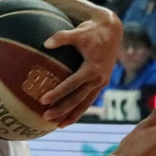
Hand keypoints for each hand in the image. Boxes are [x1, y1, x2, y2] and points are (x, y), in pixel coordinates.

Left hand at [41, 11, 120, 126]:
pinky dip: (80, 109)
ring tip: (58, 125)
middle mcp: (99, 78)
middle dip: (62, 110)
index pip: (72, 84)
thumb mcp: (78, 32)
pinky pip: (89, 99)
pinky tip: (69, 117)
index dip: (58, 93)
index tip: (42, 100)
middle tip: (45, 117)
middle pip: (78, 99)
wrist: (113, 30)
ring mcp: (101, 82)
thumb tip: (46, 43)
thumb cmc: (92, 30)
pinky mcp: (101, 83)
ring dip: (72, 115)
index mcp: (92, 68)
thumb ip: (62, 37)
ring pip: (85, 103)